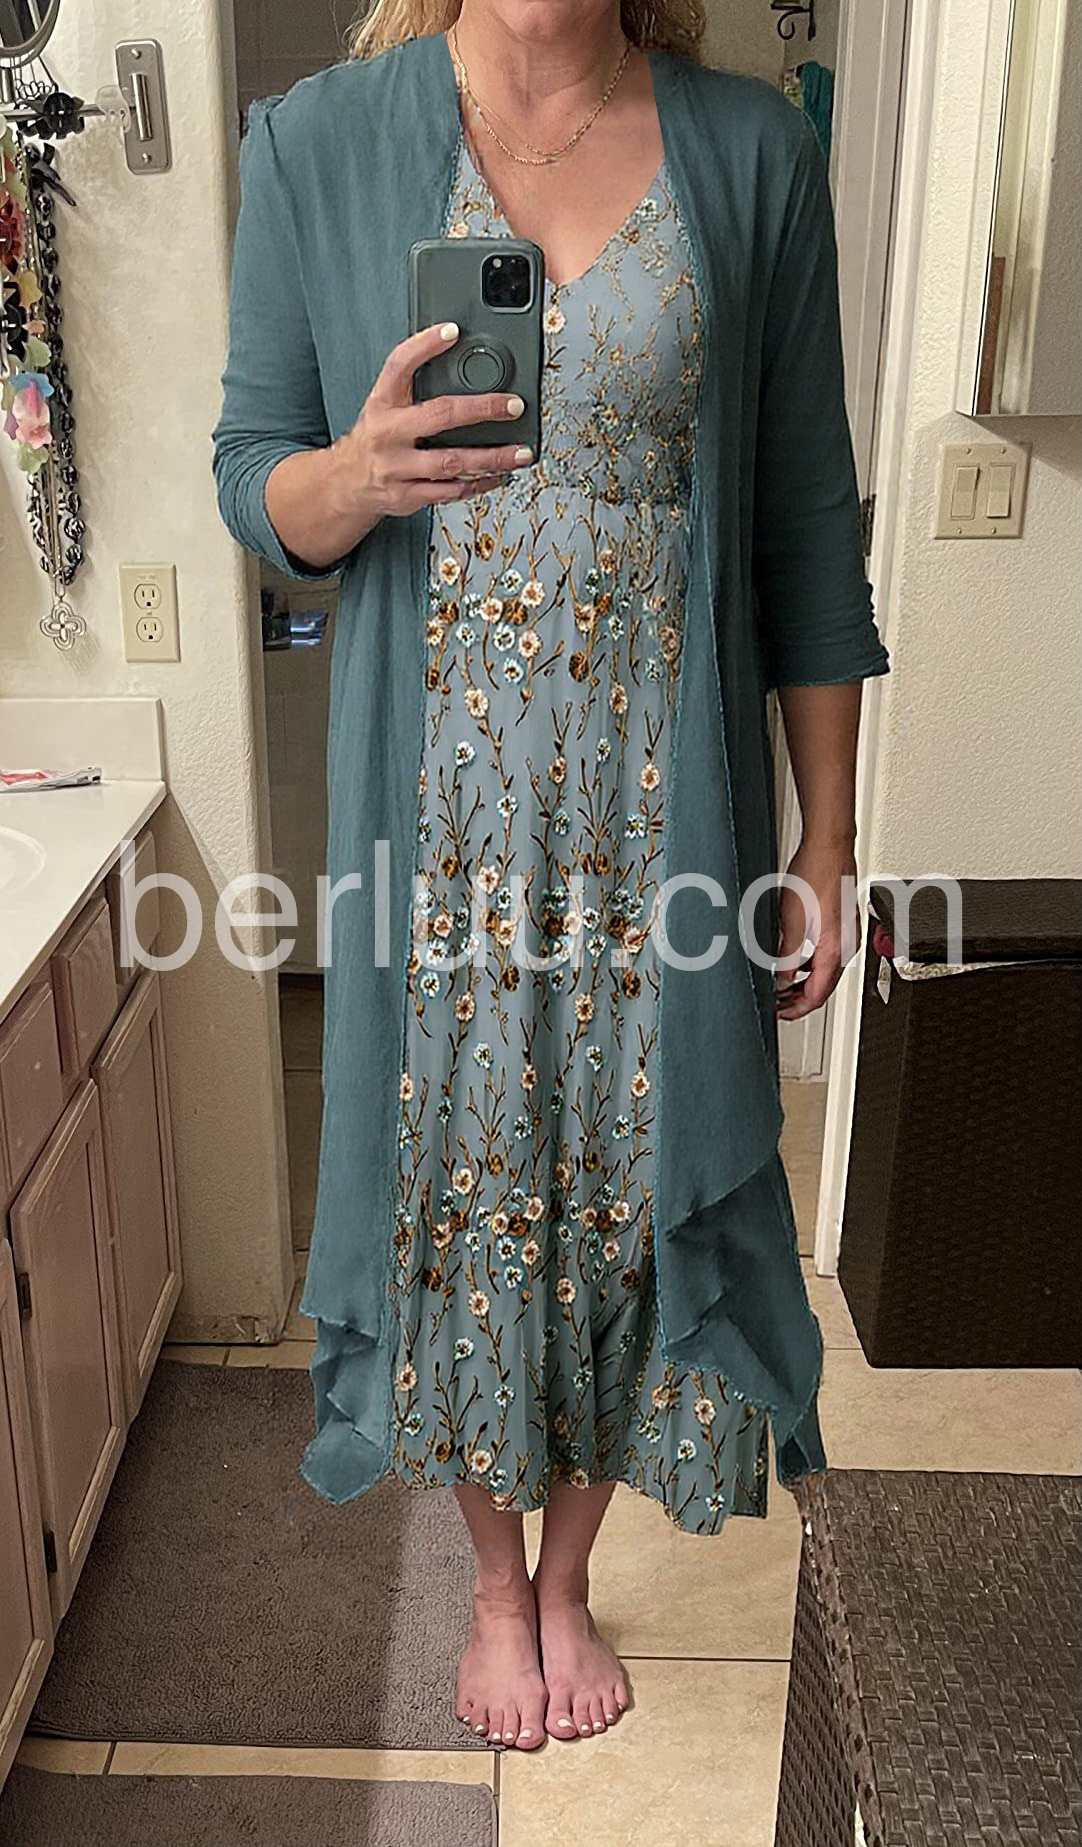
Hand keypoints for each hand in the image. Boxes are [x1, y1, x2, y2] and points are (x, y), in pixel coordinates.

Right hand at [329, 320, 533, 535]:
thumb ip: (413, 387)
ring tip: (520, 453)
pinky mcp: (407, 496)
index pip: (399, 366)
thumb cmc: (376, 439)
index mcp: (382, 404)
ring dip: (492, 458)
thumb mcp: (384, 405)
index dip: (424, 345)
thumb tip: (460, 366)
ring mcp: (397, 468)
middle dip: (482, 409)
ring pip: (452, 462)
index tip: (452, 331)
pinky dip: (479, 484)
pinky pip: (451, 491)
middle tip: (512, 406)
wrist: (347, 483)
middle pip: (440, 415)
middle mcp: (388, 434)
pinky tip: (498, 475)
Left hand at [774, 838, 859, 1020]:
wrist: (829, 848)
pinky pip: (828, 956)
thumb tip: (782, 980)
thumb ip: (787, 956)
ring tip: (782, 987)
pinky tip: (795, 962)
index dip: (796, 1009)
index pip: (817, 995)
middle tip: (777, 1005)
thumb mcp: (792, 922)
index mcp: (835, 950)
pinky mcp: (843, 926)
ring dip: (804, 983)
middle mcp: (846, 946)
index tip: (779, 1013)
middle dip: (799, 999)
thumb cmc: (816, 875)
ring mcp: (847, 936)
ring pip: (826, 972)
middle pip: (824, 988)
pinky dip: (811, 966)